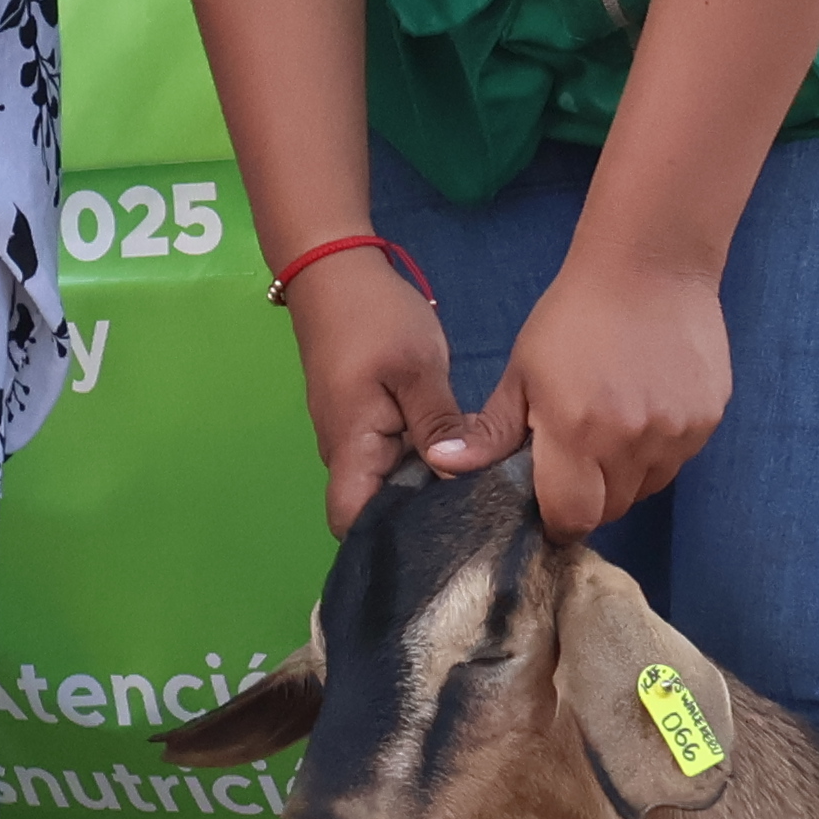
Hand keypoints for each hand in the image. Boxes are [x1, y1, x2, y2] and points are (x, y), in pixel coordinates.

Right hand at [292, 248, 479, 530]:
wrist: (333, 268)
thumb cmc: (372, 316)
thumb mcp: (417, 367)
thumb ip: (439, 425)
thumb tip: (459, 478)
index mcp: (352, 447)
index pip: (353, 522)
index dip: (388, 546)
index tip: (446, 551)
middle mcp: (347, 451)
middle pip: (376, 509)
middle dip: (421, 525)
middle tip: (485, 531)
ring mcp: (355, 435)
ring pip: (390, 483)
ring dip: (427, 493)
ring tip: (485, 503)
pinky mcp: (366, 418)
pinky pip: (394, 458)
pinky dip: (425, 466)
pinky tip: (466, 465)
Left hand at [479, 245, 727, 535]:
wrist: (650, 266)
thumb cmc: (573, 315)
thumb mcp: (522, 371)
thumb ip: (491, 431)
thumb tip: (443, 464)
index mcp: (577, 432)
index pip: (573, 517)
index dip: (557, 520)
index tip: (548, 505)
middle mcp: (631, 441)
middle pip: (611, 509)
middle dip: (588, 499)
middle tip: (575, 462)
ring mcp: (676, 433)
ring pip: (647, 487)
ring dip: (624, 477)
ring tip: (609, 430)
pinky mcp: (708, 420)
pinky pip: (676, 460)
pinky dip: (656, 452)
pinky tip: (643, 411)